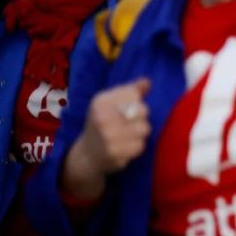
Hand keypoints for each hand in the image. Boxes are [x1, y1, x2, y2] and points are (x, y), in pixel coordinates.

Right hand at [62, 79, 152, 199]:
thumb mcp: (110, 103)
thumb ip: (130, 91)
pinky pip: (141, 145)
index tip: (126, 109)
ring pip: (145, 128)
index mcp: (101, 102)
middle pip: (144, 110)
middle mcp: (102, 117)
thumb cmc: (103, 123)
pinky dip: (136, 147)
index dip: (136, 102)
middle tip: (127, 124)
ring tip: (126, 136)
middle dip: (141, 117)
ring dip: (140, 133)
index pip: (134, 94)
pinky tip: (124, 147)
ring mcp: (108, 137)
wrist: (88, 153)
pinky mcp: (115, 153)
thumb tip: (147, 81)